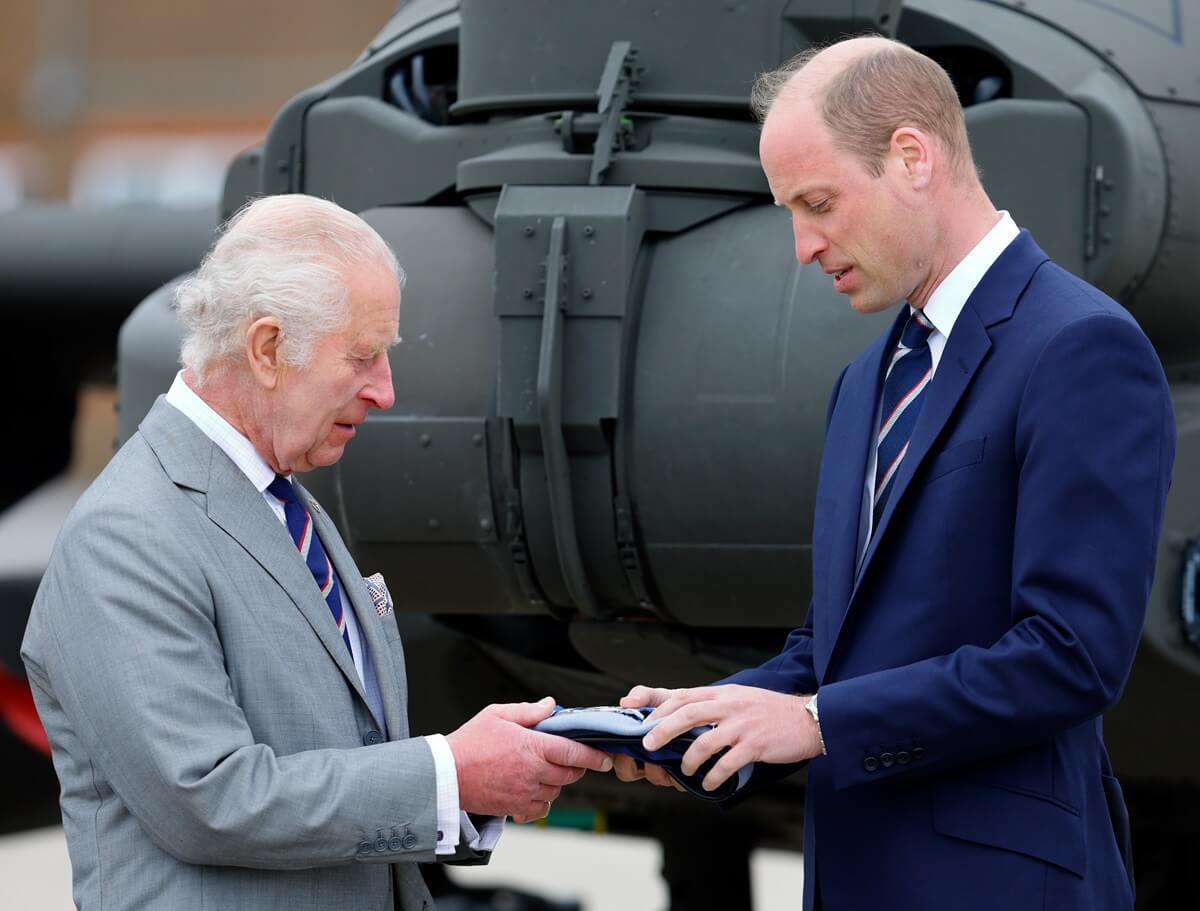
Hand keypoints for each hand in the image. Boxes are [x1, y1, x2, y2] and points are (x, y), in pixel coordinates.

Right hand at [446, 697, 613, 822]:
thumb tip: (550, 705)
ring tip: (541, 770)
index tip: (605, 758)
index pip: (573, 752)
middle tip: (568, 758)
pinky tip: (532, 789)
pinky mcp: (515, 807)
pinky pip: (541, 809)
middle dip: (575, 766)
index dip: (593, 756)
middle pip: (569, 773)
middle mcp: (532, 771)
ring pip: (556, 791)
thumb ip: (528, 711)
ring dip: (556, 782)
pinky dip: (542, 801)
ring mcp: (525, 792)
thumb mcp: (497, 715)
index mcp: (531, 746)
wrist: (446, 774)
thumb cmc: (469, 743)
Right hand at [611, 685, 683, 790]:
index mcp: (635, 743)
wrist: (706, 712)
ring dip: (657, 763)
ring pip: (653, 776)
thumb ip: (642, 696)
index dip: (613, 757)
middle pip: (627, 772)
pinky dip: (678, 766)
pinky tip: (685, 751)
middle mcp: (647, 759)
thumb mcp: (660, 697)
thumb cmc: (678, 706)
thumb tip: (625, 702)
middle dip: (631, 762)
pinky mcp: (683, 776)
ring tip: (667, 745)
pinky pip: (676, 779)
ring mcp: (665, 770)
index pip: (616, 758)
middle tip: (641, 746)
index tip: (618, 747)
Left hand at [638, 684, 820, 793]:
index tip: (646, 722)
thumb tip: (688, 715)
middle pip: (688, 714)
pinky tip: (710, 783)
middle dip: (663, 730)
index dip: (662, 709)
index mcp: (725, 694)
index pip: (686, 696)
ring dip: (689, 759)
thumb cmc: (772, 711)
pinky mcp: (755, 746)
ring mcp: (742, 726)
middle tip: (649, 745)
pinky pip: (727, 763)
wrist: (809, 719)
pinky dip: (714, 776)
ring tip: (686, 770)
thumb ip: (717, 705)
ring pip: (704, 742)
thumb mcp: (741, 697)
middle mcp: (731, 706)